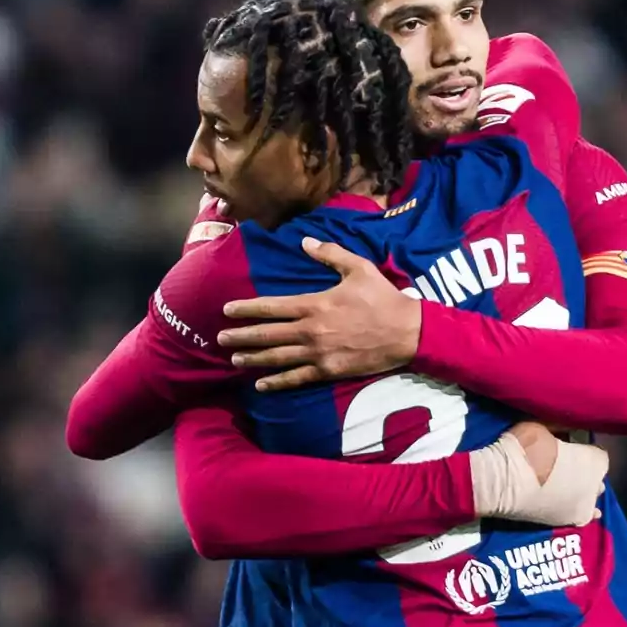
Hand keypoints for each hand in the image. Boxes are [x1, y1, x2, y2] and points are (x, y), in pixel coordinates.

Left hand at [218, 237, 422, 390]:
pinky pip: (297, 378)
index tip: (227, 310)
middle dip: (242, 336)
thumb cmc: (382, 298)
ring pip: (277, 358)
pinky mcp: (329, 370)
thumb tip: (305, 241)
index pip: (272, 306)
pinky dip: (277, 382)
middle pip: (268, 334)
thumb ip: (330, 254)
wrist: (406, 332)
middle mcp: (311, 330)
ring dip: (253, 359)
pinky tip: (261, 384)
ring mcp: (318, 353)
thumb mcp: (359, 268)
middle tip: (220, 338)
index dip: (247, 309)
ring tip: (234, 359)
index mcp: (315, 304)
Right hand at [470, 422, 605, 525]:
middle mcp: (595, 483)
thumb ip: (559, 429)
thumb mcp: (543, 427)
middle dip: (587, 471)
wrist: (506, 482)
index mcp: (593, 459)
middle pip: (597, 476)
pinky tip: (584, 510)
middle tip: (570, 466)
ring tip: (572, 487)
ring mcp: (585, 504)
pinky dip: (585, 511)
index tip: (573, 447)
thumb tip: (565, 427)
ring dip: (586, 491)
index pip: (598, 454)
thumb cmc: (526, 449)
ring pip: (593, 496)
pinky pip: (585, 515)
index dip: (585, 450)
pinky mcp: (570, 520)